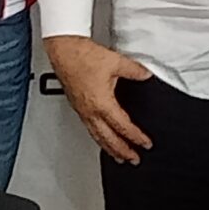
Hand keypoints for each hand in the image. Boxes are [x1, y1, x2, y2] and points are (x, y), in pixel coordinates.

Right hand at [46, 34, 153, 164]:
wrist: (63, 49)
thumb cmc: (82, 56)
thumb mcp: (116, 62)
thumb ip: (134, 70)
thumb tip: (145, 74)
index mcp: (101, 103)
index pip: (122, 127)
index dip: (136, 137)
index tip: (145, 144)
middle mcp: (90, 111)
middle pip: (108, 139)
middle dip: (122, 151)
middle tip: (133, 160)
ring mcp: (82, 110)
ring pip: (97, 136)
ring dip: (109, 148)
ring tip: (118, 157)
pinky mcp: (77, 105)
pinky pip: (89, 128)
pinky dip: (98, 137)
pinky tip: (101, 137)